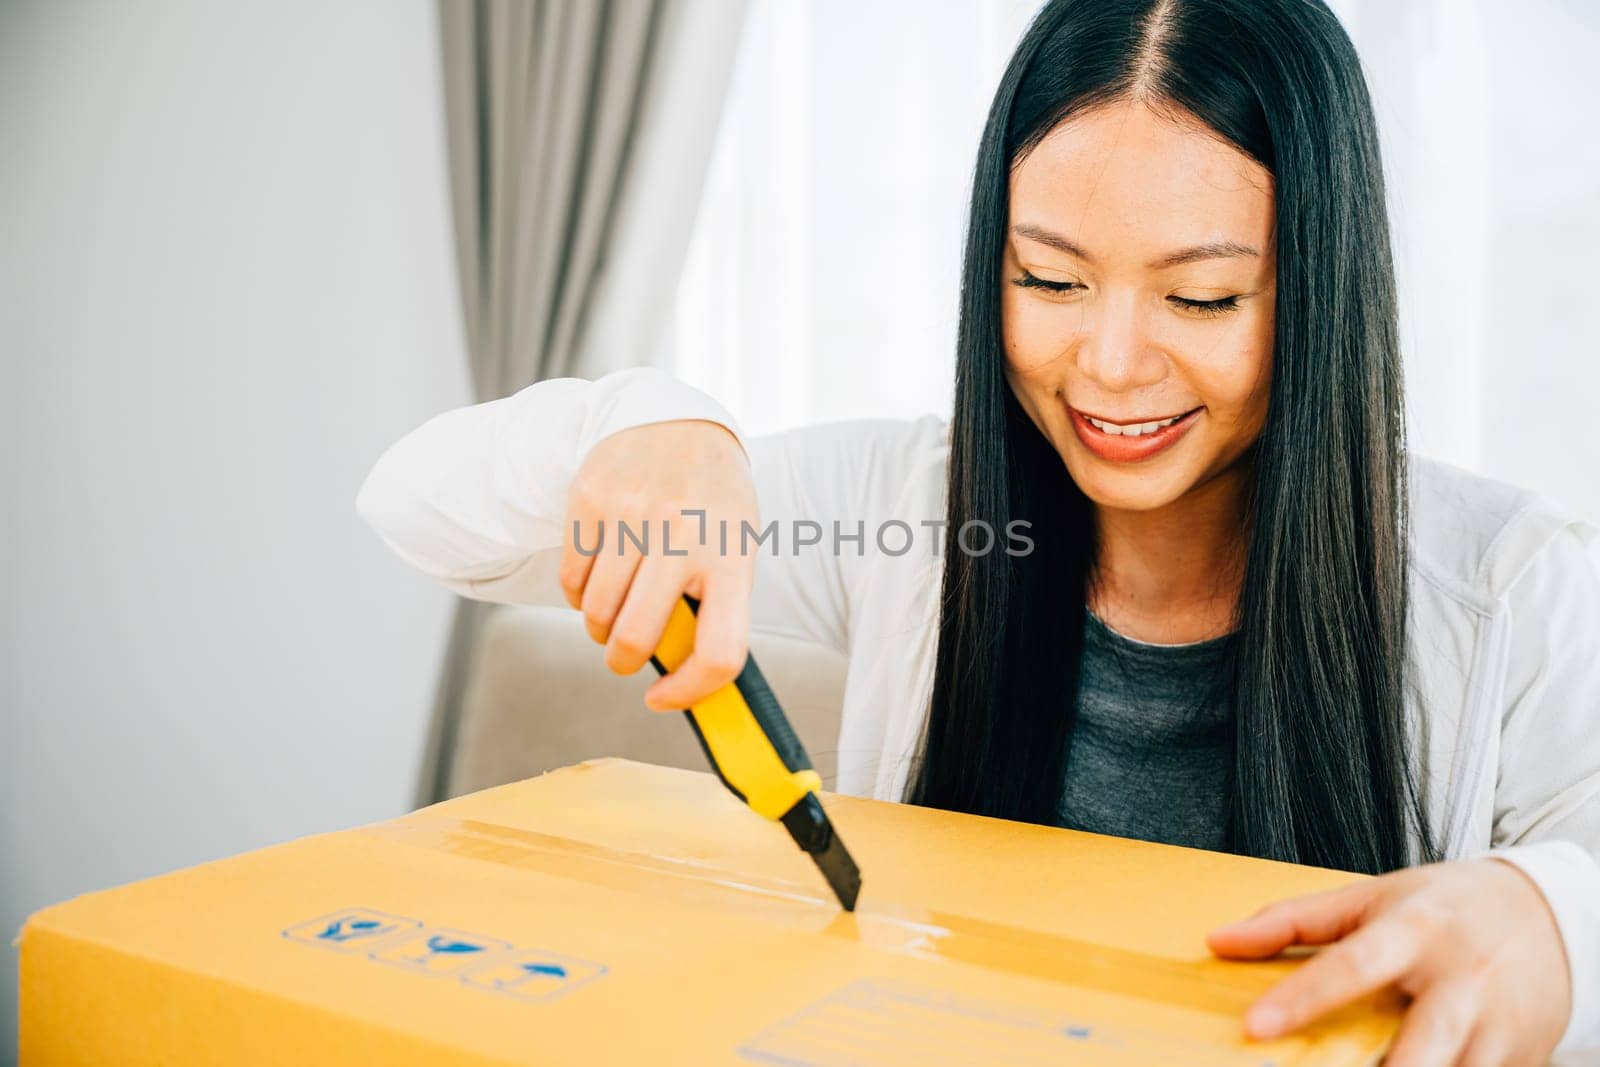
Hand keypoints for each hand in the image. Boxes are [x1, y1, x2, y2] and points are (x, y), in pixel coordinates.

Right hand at [559, 419, 758, 710]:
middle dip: (622, 661)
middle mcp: (682, 535)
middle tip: (623, 657)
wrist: (677, 422)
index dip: (690, 691)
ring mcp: (632, 514)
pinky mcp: (591, 498)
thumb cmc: (712, 502)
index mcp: (731, 556)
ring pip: (595, 613)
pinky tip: (597, 578)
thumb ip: (714, 606)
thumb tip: (682, 678)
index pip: (720, 652)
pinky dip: (577, 594)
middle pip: (638, 638)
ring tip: (610, 614)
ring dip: (597, 628)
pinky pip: (571, 579)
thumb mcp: (733, 547)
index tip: (662, 697)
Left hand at [1207, 858, 1569, 1065]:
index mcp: (1414, 930)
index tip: (1255, 1027)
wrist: (1547, 914)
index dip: (1301, 999)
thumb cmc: (1444, 907)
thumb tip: (1219, 941)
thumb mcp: (1370, 897)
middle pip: (1420, 1045)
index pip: (1350, 966)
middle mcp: (1460, 978)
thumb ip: (1293, 920)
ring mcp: (1496, 1024)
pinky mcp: (1520, 1056)